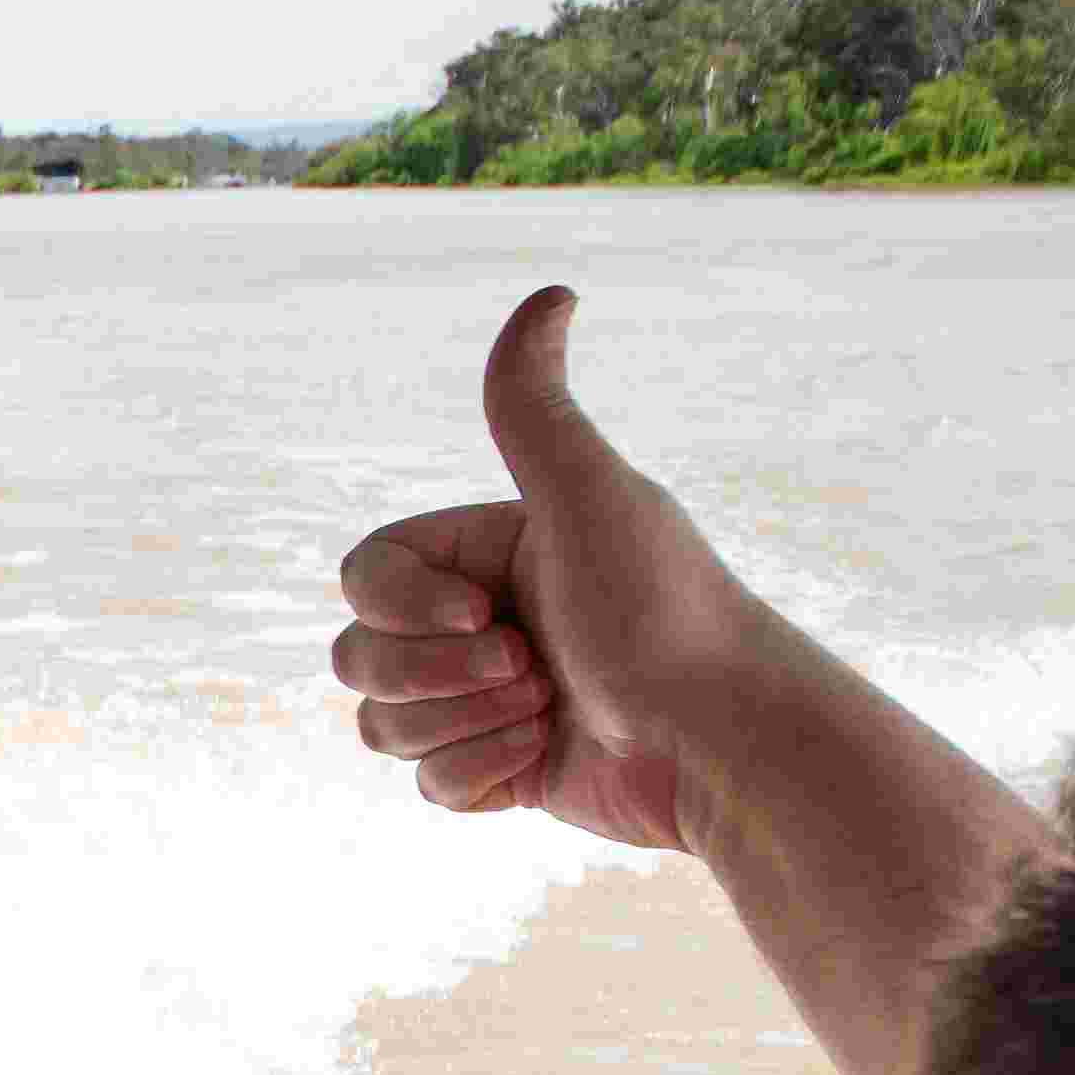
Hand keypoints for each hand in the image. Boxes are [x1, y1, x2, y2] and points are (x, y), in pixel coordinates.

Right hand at [330, 287, 772, 849]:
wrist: (719, 744)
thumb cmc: (661, 614)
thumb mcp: (591, 497)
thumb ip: (534, 408)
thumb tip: (553, 292)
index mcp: (487, 551)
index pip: (363, 576)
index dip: (400, 608)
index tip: (482, 614)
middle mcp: (477, 620)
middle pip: (355, 657)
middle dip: (432, 677)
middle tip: (530, 667)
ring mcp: (481, 699)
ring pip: (379, 725)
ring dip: (460, 727)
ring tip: (546, 712)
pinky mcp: (497, 768)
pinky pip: (423, 782)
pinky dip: (480, 775)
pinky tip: (545, 758)